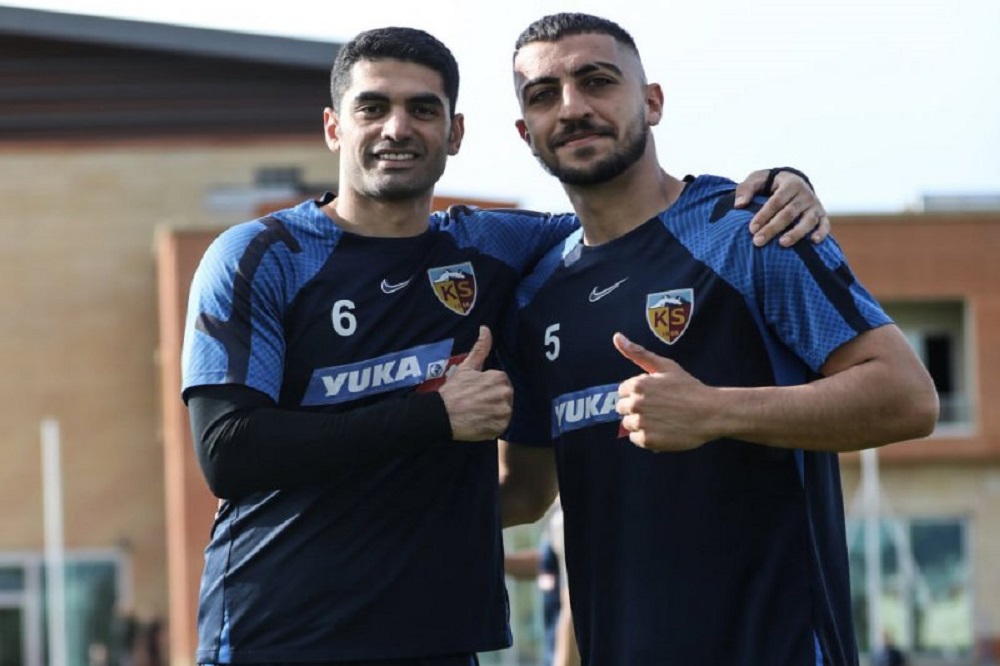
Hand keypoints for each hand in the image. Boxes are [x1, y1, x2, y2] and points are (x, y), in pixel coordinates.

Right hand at [439, 326, 512, 440]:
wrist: (442, 414)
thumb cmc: (453, 390)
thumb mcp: (467, 367)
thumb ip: (480, 348)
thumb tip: (485, 328)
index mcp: (500, 378)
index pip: (501, 383)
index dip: (488, 388)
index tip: (477, 393)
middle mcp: (506, 394)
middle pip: (505, 398)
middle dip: (493, 400)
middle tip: (476, 404)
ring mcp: (504, 412)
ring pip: (503, 412)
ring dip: (493, 414)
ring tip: (477, 414)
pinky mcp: (500, 428)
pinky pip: (500, 426)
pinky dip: (491, 426)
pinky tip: (479, 422)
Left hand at [613, 333, 715, 451]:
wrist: (711, 413)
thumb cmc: (689, 388)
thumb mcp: (665, 366)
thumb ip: (638, 353)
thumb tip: (616, 337)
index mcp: (637, 385)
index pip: (622, 391)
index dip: (637, 393)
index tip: (653, 396)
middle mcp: (635, 404)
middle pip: (622, 408)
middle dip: (636, 408)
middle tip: (659, 408)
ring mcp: (641, 423)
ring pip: (628, 424)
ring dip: (640, 423)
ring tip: (661, 420)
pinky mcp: (648, 440)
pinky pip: (636, 439)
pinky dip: (646, 437)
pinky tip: (662, 430)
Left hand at [735, 168, 829, 246]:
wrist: (793, 182)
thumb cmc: (770, 184)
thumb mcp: (757, 179)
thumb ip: (746, 189)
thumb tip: (738, 205)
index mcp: (790, 184)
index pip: (775, 202)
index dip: (763, 215)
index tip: (751, 229)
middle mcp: (805, 194)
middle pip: (789, 213)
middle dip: (773, 228)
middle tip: (757, 241)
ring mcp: (814, 205)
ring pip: (807, 221)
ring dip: (796, 233)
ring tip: (782, 244)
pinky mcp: (822, 215)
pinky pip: (825, 225)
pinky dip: (821, 233)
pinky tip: (813, 242)